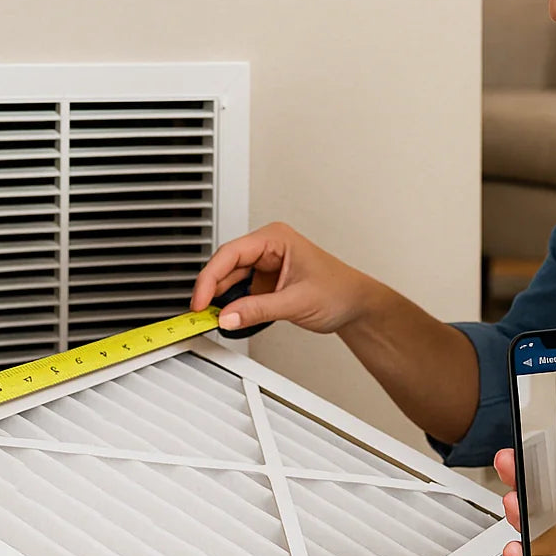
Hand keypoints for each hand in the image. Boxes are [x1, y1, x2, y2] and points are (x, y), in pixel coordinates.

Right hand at [189, 222, 374, 333]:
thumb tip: (227, 317)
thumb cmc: (339, 291)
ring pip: (230, 279)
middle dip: (212, 290)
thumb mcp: (295, 302)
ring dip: (221, 299)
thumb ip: (258, 310)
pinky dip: (232, 305)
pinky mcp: (265, 282)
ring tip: (212, 318)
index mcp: (275, 238)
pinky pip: (240, 291)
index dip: (210, 277)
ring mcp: (265, 265)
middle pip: (226, 265)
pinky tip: (228, 317)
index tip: (200, 300)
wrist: (356, 305)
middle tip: (200, 314)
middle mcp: (267, 248)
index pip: (231, 253)